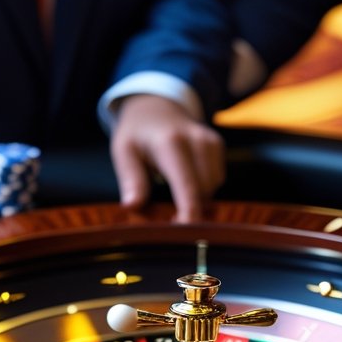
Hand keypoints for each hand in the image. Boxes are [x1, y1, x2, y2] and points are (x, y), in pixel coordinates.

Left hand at [110, 94, 223, 222]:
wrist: (156, 106)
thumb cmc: (136, 133)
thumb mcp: (124, 152)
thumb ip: (131, 179)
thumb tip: (131, 206)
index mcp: (170, 143)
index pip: (187, 186)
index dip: (190, 214)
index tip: (186, 234)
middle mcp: (196, 141)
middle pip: (202, 192)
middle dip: (188, 210)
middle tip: (168, 217)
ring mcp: (210, 142)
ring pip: (211, 189)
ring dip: (195, 198)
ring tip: (172, 189)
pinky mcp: (217, 145)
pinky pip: (216, 180)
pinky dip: (202, 187)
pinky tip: (184, 178)